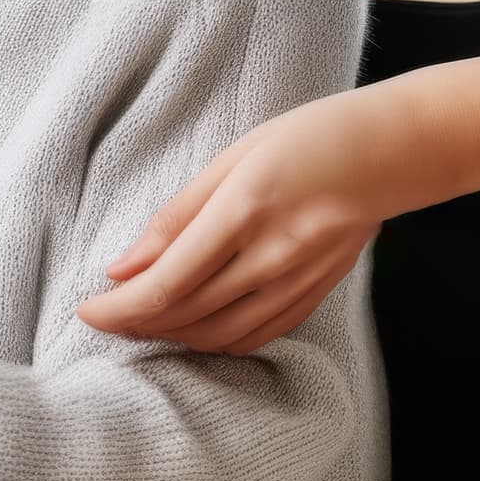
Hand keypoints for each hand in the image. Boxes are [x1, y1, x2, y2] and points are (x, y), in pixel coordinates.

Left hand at [75, 85, 409, 354]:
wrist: (392, 153)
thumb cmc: (309, 138)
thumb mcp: (233, 157)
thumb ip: (176, 216)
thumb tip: (123, 267)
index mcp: (244, 210)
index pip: (167, 282)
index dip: (120, 307)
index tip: (87, 310)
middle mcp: (271, 255)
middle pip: (186, 314)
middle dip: (135, 324)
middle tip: (105, 316)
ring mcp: (296, 282)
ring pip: (217, 335)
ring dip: (171, 336)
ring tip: (142, 321)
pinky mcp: (313, 296)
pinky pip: (254, 338)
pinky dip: (214, 341)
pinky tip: (193, 327)